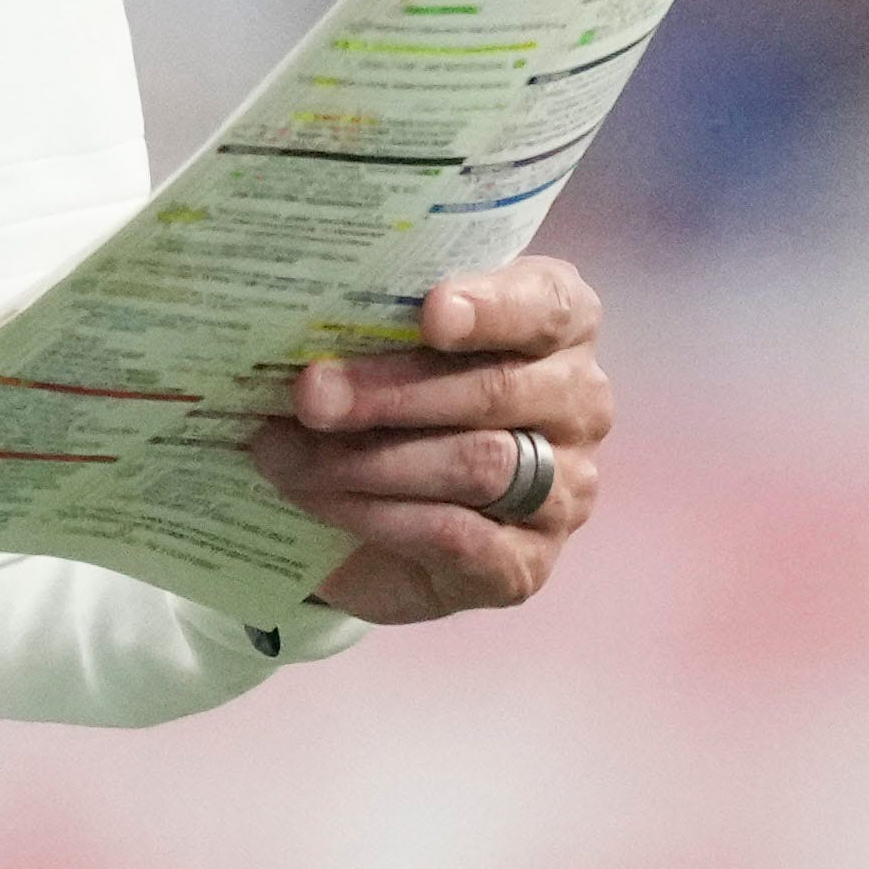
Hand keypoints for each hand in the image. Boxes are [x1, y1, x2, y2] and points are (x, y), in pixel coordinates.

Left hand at [249, 257, 610, 625]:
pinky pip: (459, 535)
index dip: (491, 308)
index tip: (430, 313)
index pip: (547, 306)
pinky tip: (321, 501)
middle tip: (310, 393)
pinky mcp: (526, 562)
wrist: (379, 516)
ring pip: (480, 465)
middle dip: (392, 391)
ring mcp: (565, 489)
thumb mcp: (389, 348)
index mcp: (559, 326)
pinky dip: (379, 516)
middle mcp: (578, 403)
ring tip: (289, 455)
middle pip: (496, 390)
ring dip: (372, 460)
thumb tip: (307, 329)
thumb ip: (375, 326)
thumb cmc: (395, 399)